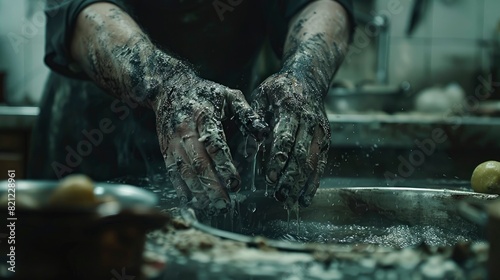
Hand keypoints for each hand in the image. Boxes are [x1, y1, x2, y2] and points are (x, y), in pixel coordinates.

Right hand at [153, 71, 267, 214]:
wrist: (168, 88)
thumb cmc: (204, 94)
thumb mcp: (228, 95)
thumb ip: (247, 113)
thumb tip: (264, 133)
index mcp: (204, 115)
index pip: (214, 144)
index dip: (224, 165)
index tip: (236, 183)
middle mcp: (185, 130)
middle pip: (197, 162)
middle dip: (211, 185)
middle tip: (225, 203)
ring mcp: (172, 141)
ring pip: (184, 171)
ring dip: (197, 191)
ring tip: (212, 206)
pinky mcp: (165, 150)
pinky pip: (172, 173)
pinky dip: (181, 189)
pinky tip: (193, 202)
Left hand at [252, 71, 329, 207]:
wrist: (308, 79)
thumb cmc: (279, 89)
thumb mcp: (261, 96)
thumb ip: (253, 121)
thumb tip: (247, 148)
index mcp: (291, 109)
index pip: (285, 138)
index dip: (278, 159)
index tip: (269, 177)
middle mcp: (309, 121)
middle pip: (301, 154)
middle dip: (290, 177)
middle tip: (278, 195)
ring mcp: (320, 132)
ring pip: (312, 162)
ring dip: (301, 184)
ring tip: (289, 201)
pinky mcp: (325, 140)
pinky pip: (320, 164)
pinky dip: (314, 183)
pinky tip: (305, 198)